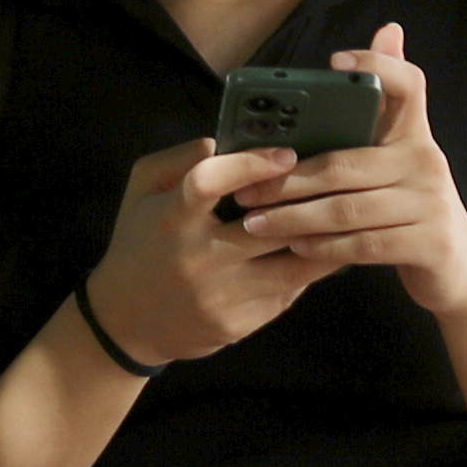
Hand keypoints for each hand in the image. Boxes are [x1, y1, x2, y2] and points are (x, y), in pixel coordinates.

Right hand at [83, 131, 336, 367]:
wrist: (127, 320)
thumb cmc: (139, 242)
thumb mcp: (142, 190)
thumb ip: (177, 159)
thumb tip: (220, 142)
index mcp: (171, 218)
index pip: (210, 181)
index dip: (251, 164)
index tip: (285, 154)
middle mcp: (198, 258)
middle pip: (270, 227)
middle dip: (306, 205)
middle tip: (332, 188)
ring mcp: (221, 296)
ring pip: (294, 266)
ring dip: (322, 242)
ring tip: (339, 221)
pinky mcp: (238, 323)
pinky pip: (286, 293)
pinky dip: (305, 271)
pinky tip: (316, 253)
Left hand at [224, 25, 466, 314]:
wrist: (458, 265)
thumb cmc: (410, 205)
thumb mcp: (398, 158)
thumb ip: (379, 112)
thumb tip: (387, 30)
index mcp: (415, 134)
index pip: (408, 84)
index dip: (376, 65)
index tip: (334, 60)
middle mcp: (427, 161)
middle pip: (345, 162)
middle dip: (287, 179)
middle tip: (246, 190)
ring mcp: (431, 203)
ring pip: (347, 209)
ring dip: (294, 217)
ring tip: (255, 223)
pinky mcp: (429, 244)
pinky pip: (363, 244)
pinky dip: (323, 246)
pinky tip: (295, 246)